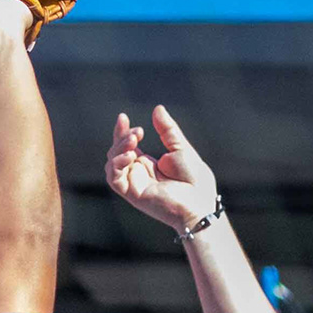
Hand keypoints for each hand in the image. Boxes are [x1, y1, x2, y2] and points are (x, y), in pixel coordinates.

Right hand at [104, 107, 218, 233]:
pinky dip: (117, 165)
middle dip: (121, 137)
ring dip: (118, 149)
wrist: (200, 203)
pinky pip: (114, 179)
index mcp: (148, 165)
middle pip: (116, 153)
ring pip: (112, 165)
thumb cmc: (195, 180)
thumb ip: (167, 130)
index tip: (123, 117)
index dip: (122, 131)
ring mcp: (134, 185)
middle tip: (137, 131)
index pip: (126, 146)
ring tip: (134, 139)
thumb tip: (157, 109)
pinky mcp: (133, 195)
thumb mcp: (180, 148)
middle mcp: (138, 174)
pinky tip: (130, 155)